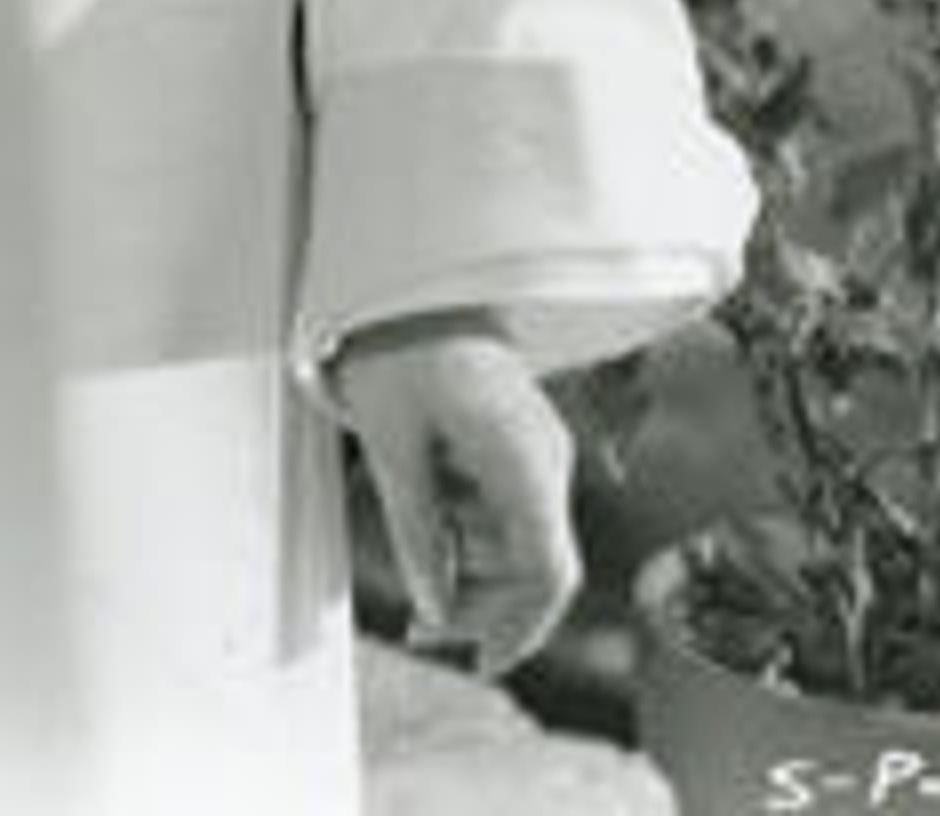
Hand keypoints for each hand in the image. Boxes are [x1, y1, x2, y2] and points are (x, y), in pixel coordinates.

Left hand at [333, 314, 579, 678]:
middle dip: (484, 605)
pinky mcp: (524, 444)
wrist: (405, 280)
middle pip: (537, 567)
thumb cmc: (394, 345)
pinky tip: (432, 523)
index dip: (521, 628)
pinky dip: (475, 531)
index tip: (479, 661)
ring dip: (476, 570)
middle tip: (420, 625)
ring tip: (416, 570)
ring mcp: (541, 450)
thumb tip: (434, 605)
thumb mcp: (390, 443)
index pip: (549, 572)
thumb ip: (417, 529)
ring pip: (523, 543)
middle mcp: (548, 457)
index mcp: (522, 456)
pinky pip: (511, 510)